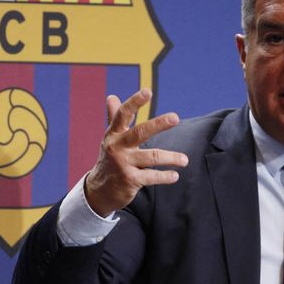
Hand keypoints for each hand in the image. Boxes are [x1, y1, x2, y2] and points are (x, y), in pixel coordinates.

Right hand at [84, 89, 187, 217]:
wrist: (99, 191)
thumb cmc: (110, 159)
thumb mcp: (111, 138)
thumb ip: (113, 118)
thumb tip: (111, 96)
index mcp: (114, 134)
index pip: (123, 114)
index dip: (135, 102)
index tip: (148, 92)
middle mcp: (117, 147)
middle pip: (140, 132)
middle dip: (158, 124)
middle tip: (175, 117)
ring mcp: (124, 164)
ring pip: (152, 157)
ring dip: (171, 158)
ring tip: (185, 160)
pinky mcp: (130, 180)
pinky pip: (152, 177)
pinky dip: (165, 176)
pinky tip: (175, 175)